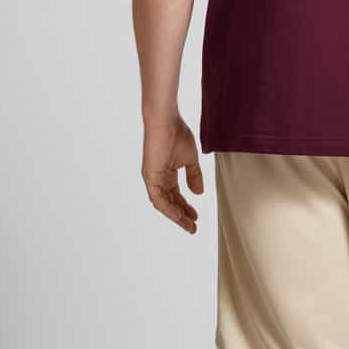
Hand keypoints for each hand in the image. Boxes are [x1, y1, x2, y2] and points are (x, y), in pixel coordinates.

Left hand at [141, 113, 203, 233]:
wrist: (166, 121)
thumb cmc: (177, 134)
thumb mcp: (190, 159)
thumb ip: (194, 176)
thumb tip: (198, 193)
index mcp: (168, 173)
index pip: (176, 195)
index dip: (186, 207)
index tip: (197, 217)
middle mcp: (159, 178)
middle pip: (171, 202)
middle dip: (182, 215)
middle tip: (193, 227)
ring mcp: (153, 178)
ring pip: (164, 204)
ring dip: (176, 216)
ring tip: (188, 226)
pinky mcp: (149, 177)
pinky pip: (158, 198)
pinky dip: (168, 208)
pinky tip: (178, 216)